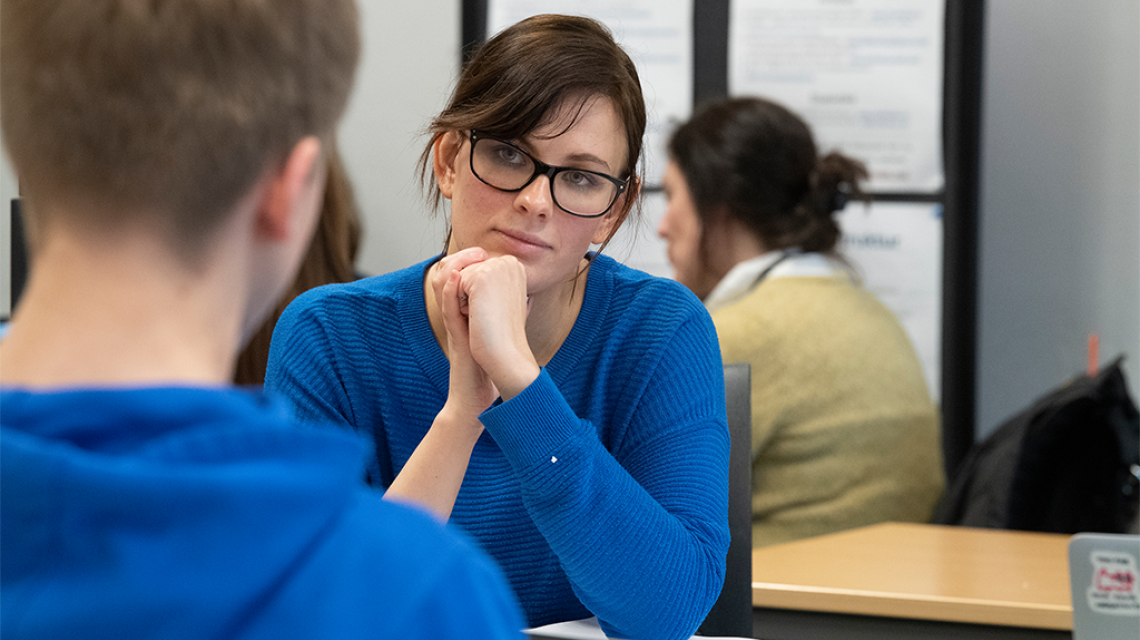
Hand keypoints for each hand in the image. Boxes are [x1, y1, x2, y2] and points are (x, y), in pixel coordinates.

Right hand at [431, 248, 497, 429]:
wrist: (479, 400)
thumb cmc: (489, 372)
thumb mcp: (499, 338)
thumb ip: (505, 318)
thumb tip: (525, 300)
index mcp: (467, 314)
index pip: (460, 277)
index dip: (470, 261)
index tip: (486, 254)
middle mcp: (458, 316)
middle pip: (446, 276)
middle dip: (461, 258)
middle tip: (477, 252)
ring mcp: (455, 327)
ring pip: (440, 288)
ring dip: (452, 268)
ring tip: (468, 259)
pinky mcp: (455, 339)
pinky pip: (446, 310)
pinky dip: (449, 291)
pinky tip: (458, 279)